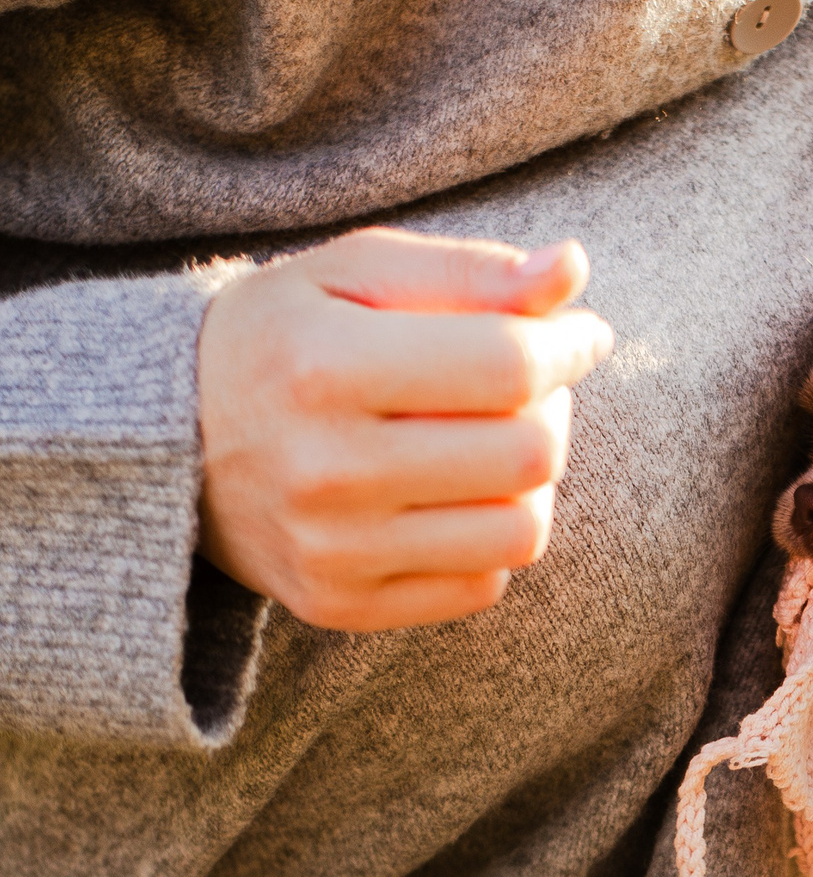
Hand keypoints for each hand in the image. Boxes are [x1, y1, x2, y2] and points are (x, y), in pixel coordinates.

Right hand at [195, 228, 615, 630]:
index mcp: (322, 366)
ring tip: (490, 440)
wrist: (169, 439)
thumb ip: (472, 271)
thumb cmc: (287, 336)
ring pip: (521, 532)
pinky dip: (489, 536)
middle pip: (529, 455)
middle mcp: (324, 469)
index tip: (578, 334)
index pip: (509, 367)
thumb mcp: (358, 273)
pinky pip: (484, 585)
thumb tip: (571, 271)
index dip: (568, 346)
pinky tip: (450, 496)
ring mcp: (330, 551)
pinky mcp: (340, 605)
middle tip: (522, 387)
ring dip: (530, 481)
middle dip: (551, 411)